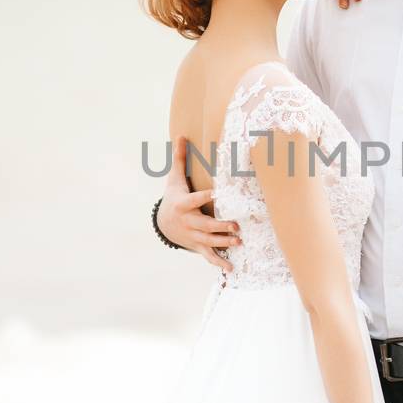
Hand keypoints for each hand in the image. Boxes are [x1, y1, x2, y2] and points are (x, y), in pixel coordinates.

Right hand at [157, 135, 242, 270]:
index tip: (218, 192)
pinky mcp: (197, 246)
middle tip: (236, 225)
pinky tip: (231, 268)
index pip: (194, 199)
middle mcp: (188, 222)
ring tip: (239, 241)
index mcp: (183, 204)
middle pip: (205, 225)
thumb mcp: (174, 178)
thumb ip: (180, 158)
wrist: (163, 223)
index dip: (205, 196)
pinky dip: (219, 262)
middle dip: (220, 226)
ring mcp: (193, 236)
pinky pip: (208, 255)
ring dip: (224, 242)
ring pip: (209, 241)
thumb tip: (181, 135)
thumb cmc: (174, 196)